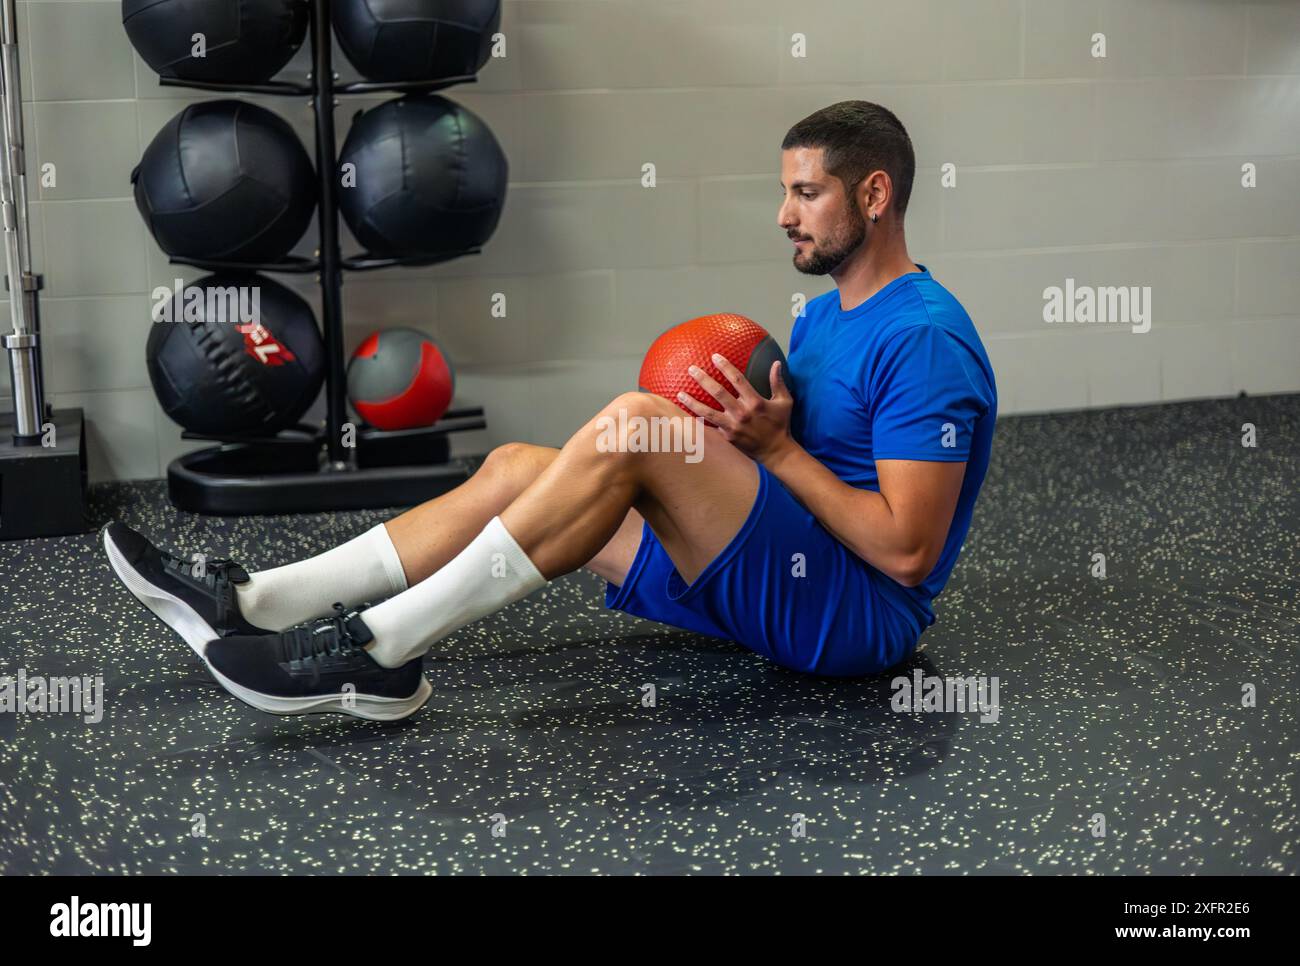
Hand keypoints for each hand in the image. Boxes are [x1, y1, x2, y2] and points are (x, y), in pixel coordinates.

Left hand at [678, 354, 794, 463]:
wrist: (776, 452)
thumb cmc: (780, 425)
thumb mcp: (785, 402)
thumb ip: (778, 382)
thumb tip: (776, 363)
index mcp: (755, 402)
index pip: (737, 379)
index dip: (725, 367)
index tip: (714, 357)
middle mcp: (742, 413)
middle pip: (718, 393)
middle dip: (703, 379)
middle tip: (691, 369)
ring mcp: (733, 427)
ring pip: (707, 412)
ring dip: (692, 402)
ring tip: (680, 393)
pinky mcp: (727, 438)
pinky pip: (709, 428)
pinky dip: (696, 422)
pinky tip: (683, 417)